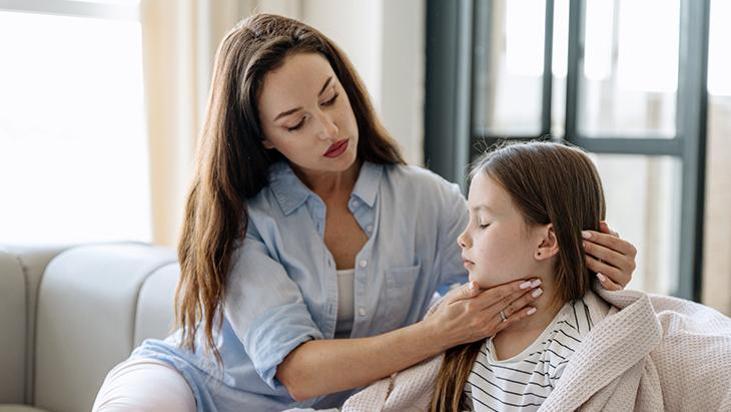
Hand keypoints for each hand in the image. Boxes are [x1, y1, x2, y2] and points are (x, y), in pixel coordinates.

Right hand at [422, 279, 542, 349]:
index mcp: (473, 305)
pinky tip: (531, 309)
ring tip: (538, 293)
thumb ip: (465, 290)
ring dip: (526, 302)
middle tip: (538, 283)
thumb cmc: (445, 312)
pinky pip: (508, 323)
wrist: (439, 335)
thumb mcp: (451, 298)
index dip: (513, 287)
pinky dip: (520, 316)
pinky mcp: (489, 332)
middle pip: (507, 302)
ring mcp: (487, 326)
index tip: (526, 280)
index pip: (498, 294)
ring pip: (510, 311)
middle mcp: (482, 317)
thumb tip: (475, 283)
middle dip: (524, 292)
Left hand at [582, 221, 637, 290]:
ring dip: (593, 262)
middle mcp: (631, 264)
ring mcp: (626, 278)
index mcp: (630, 250)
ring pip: (608, 269)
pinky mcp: (619, 289)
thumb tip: (602, 223)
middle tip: (579, 244)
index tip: (583, 234)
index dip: (597, 237)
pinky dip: (606, 281)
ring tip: (580, 256)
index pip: (613, 241)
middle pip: (610, 255)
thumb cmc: (608, 256)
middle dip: (593, 248)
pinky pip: (612, 286)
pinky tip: (597, 276)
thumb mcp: (609, 244)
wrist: (611, 277)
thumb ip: (606, 234)